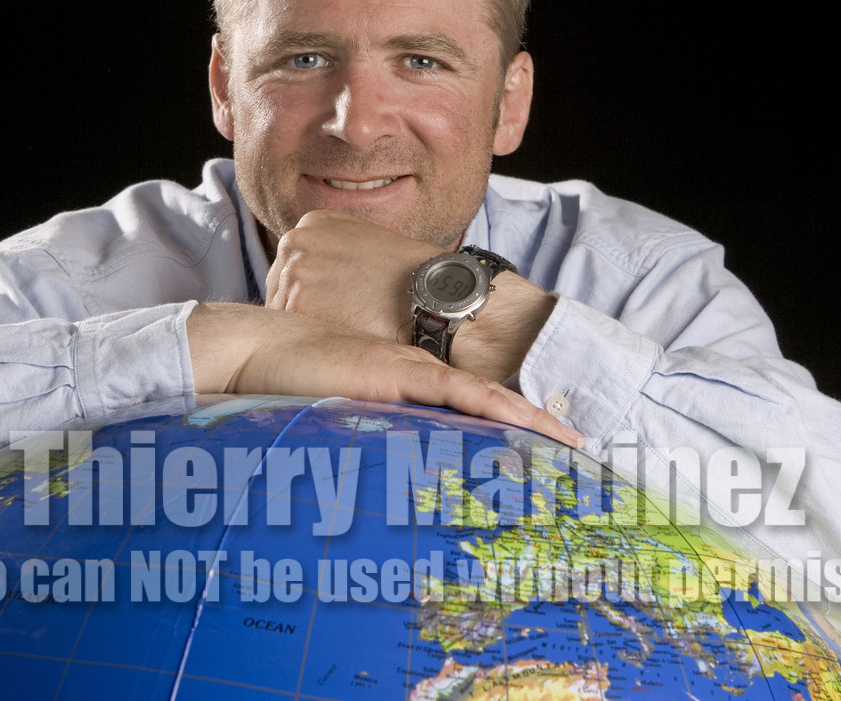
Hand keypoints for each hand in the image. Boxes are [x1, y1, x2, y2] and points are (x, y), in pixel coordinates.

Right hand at [187, 302, 581, 447]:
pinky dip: (502, 409)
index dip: (513, 430)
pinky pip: (464, 393)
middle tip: (579, 458)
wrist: (262, 350)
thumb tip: (383, 490)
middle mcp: (422, 376)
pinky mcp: (404, 373)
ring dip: (530, 424)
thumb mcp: (340, 421)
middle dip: (535, 431)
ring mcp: (415, 371)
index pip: (473, 410)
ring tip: (571, 445)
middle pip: (492, 405)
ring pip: (489, 399)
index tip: (548, 454)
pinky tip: (533, 425)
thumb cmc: (292, 387)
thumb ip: (368, 444)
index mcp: (409, 388)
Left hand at [265, 210, 438, 344]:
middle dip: (307, 306)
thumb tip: (320, 275)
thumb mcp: (368, 241)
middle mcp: (295, 241)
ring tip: (345, 330)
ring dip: (308, 326)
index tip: (336, 302)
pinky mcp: (296, 306)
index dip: (315, 289)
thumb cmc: (410, 275)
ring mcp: (293, 272)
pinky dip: (312, 342)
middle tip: (342, 319)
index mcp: (312, 222)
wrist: (434, 298)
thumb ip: (335, 251)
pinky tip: (339, 341)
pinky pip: (292, 333)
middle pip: (283, 285)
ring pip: (285, 311)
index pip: (294, 263)